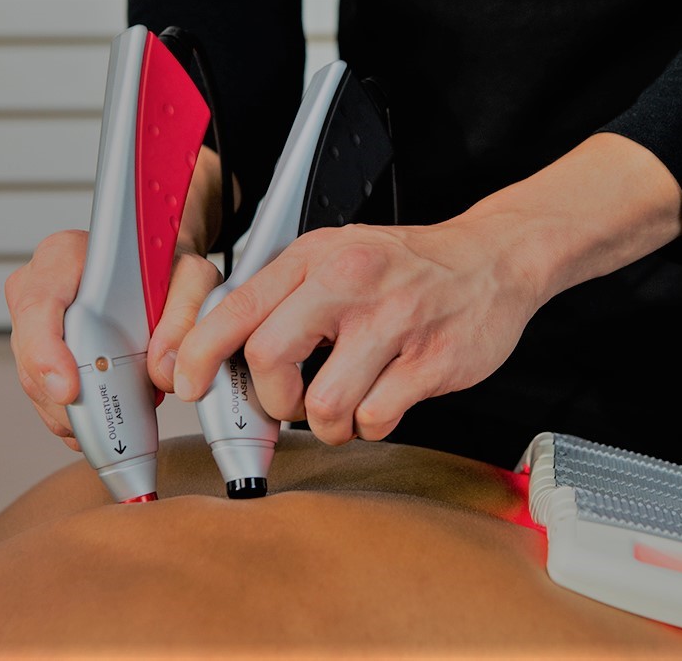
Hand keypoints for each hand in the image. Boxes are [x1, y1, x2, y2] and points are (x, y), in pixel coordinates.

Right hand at [5, 146, 228, 449]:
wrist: (161, 270)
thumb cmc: (168, 268)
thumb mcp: (192, 276)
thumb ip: (185, 314)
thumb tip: (164, 370)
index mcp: (65, 256)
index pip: (38, 304)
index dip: (45, 351)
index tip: (69, 388)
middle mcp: (39, 288)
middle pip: (32, 355)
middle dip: (67, 398)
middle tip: (108, 421)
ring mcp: (36, 325)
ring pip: (38, 384)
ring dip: (76, 411)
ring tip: (121, 417)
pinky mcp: (44, 354)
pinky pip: (47, 396)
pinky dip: (78, 416)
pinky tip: (107, 420)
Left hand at [173, 133, 681, 446]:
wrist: (493, 260)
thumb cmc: (406, 267)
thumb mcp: (336, 256)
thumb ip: (282, 297)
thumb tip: (219, 351)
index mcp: (316, 258)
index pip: (236, 308)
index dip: (199, 354)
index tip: (188, 385)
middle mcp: (349, 284)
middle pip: (269, 361)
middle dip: (272, 401)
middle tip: (292, 401)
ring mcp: (394, 323)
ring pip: (324, 406)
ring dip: (327, 424)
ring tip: (346, 405)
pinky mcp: (432, 361)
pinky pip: (376, 419)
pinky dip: (371, 425)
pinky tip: (383, 402)